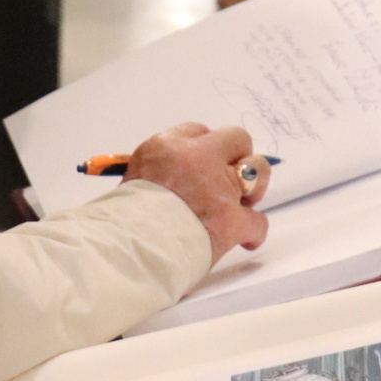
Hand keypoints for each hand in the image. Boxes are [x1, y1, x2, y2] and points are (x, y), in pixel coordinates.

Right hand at [124, 122, 269, 267]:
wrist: (127, 249)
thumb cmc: (123, 221)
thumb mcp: (132, 180)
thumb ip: (160, 172)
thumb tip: (178, 182)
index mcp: (166, 147)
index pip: (197, 131)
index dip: (204, 149)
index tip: (203, 164)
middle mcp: (196, 158)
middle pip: (235, 138)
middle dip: (236, 156)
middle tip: (230, 178)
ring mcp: (218, 188)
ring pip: (257, 170)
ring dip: (253, 187)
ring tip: (243, 204)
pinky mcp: (231, 219)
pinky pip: (257, 221)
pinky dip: (253, 231)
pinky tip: (245, 240)